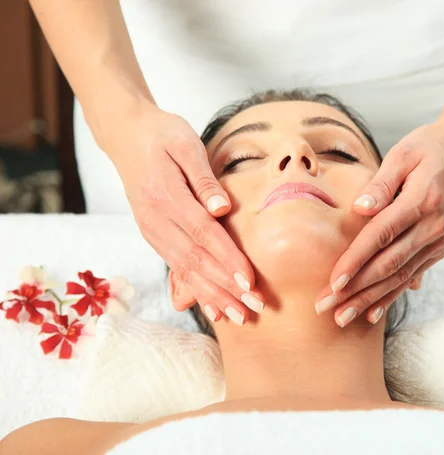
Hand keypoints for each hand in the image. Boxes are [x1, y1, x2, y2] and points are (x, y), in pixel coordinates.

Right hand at [103, 103, 263, 324]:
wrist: (126, 135)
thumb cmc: (162, 135)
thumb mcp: (185, 143)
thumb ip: (204, 179)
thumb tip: (223, 208)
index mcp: (165, 195)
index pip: (203, 233)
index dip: (227, 258)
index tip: (250, 280)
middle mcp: (155, 219)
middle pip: (195, 260)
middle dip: (225, 287)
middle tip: (253, 309)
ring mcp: (151, 230)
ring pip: (185, 270)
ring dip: (213, 295)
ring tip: (238, 316)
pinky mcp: (153, 235)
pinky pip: (176, 267)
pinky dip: (195, 289)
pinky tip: (212, 307)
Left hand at [315, 120, 443, 327]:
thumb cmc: (429, 148)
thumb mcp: (403, 153)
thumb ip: (381, 183)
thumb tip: (360, 208)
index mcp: (421, 201)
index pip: (381, 236)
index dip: (356, 261)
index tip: (333, 283)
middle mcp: (432, 227)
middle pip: (388, 265)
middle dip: (355, 290)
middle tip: (325, 308)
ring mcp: (438, 241)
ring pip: (400, 277)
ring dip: (370, 300)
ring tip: (342, 318)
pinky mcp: (439, 248)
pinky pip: (412, 276)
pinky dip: (391, 296)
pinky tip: (372, 313)